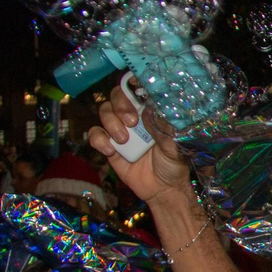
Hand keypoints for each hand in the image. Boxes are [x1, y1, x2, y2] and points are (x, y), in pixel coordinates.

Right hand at [87, 81, 191, 204]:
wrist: (163, 189)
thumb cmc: (174, 164)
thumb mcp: (176, 145)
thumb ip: (165, 129)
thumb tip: (151, 112)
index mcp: (152, 112)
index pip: (138, 89)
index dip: (132, 82)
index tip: (134, 84)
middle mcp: (134, 116)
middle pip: (117, 96)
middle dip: (120, 104)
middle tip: (131, 121)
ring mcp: (120, 130)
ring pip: (104, 112)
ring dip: (111, 122)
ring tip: (124, 140)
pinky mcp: (109, 145)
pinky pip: (95, 134)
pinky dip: (99, 139)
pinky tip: (111, 150)